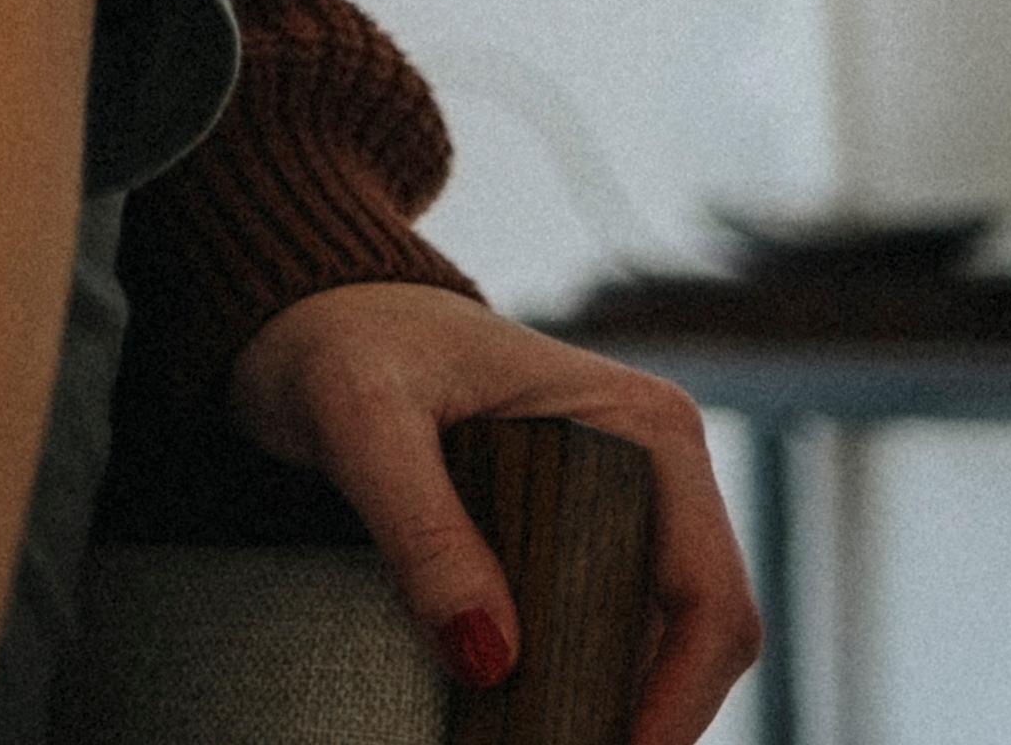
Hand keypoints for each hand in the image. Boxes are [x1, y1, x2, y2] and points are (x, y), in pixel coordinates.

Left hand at [225, 283, 759, 744]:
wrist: (304, 309)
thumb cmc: (337, 337)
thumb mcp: (361, 421)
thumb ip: (422, 532)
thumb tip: (490, 659)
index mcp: (644, 426)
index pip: (706, 594)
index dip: (677, 698)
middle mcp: (654, 463)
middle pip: (691, 631)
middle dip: (640, 712)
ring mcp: (622, 497)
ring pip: (650, 638)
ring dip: (605, 702)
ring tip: (529, 738)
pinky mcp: (577, 526)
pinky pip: (600, 621)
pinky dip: (572, 676)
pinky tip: (517, 711)